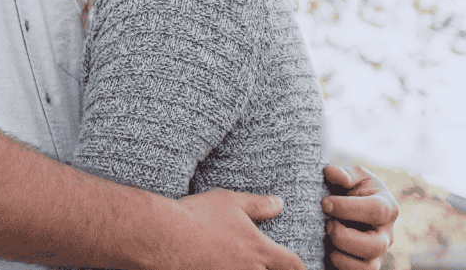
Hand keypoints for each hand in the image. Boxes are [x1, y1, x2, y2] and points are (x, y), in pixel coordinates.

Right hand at [159, 188, 307, 269]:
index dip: (300, 266)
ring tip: (242, 263)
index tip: (301, 265)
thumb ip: (258, 205)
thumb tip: (279, 203)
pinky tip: (219, 265)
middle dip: (273, 269)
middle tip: (270, 263)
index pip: (293, 265)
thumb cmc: (198, 216)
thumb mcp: (231, 202)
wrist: (164, 237)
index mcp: (259, 250)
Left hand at [320, 165, 398, 269]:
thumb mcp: (351, 177)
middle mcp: (387, 235)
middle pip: (374, 246)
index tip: (324, 203)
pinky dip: (339, 266)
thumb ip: (343, 174)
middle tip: (327, 225)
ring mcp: (377, 255)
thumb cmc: (352, 191)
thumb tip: (331, 172)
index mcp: (387, 207)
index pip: (375, 210)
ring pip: (367, 267)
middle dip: (344, 237)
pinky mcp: (364, 267)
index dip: (347, 208)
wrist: (349, 210)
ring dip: (340, 255)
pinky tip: (328, 250)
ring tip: (327, 239)